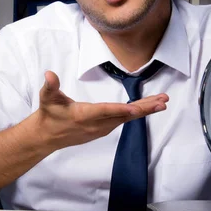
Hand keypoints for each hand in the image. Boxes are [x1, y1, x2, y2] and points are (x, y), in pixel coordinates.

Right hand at [33, 71, 168, 151]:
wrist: (47, 136)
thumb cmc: (49, 113)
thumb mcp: (47, 98)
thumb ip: (50, 86)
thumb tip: (49, 74)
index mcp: (83, 115)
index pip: (104, 111)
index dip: (120, 110)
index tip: (136, 108)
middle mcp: (95, 124)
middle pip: (123, 116)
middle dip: (144, 109)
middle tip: (163, 101)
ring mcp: (101, 129)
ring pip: (126, 119)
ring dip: (144, 110)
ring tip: (161, 102)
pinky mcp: (103, 130)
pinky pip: (124, 121)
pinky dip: (137, 113)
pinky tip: (147, 107)